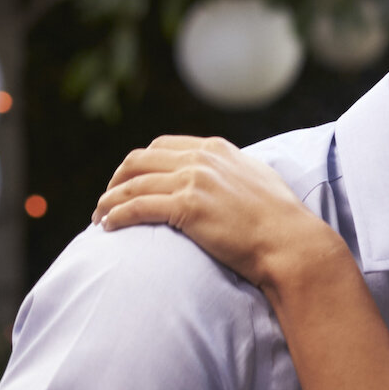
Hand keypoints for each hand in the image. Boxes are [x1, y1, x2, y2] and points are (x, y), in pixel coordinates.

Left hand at [94, 137, 344, 293]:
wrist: (290, 242)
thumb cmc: (279, 221)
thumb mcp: (256, 180)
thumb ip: (231, 172)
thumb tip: (221, 178)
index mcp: (215, 149)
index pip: (161, 146)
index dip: (138, 164)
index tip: (127, 181)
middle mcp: (200, 159)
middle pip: (140, 160)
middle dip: (117, 179)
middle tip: (106, 199)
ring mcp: (193, 181)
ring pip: (133, 184)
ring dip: (109, 200)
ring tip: (99, 217)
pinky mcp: (187, 207)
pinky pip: (137, 207)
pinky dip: (117, 215)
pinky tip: (108, 227)